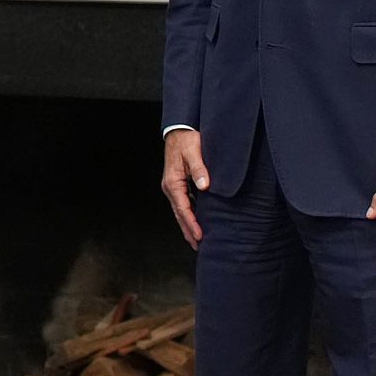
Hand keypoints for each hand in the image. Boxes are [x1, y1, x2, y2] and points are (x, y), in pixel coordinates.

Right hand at [160, 129, 209, 247]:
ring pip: (180, 211)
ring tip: (197, 239)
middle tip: (198, 246)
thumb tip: (205, 186)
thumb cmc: (186, 139)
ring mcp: (173, 186)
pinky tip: (196, 220)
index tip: (200, 236)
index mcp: (173, 182)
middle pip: (179, 214)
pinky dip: (189, 214)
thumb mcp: (193, 151)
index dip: (192, 224)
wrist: (179, 128)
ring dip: (188, 225)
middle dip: (188, 231)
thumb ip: (199, 169)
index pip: (183, 209)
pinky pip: (183, 203)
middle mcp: (170, 187)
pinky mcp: (178, 183)